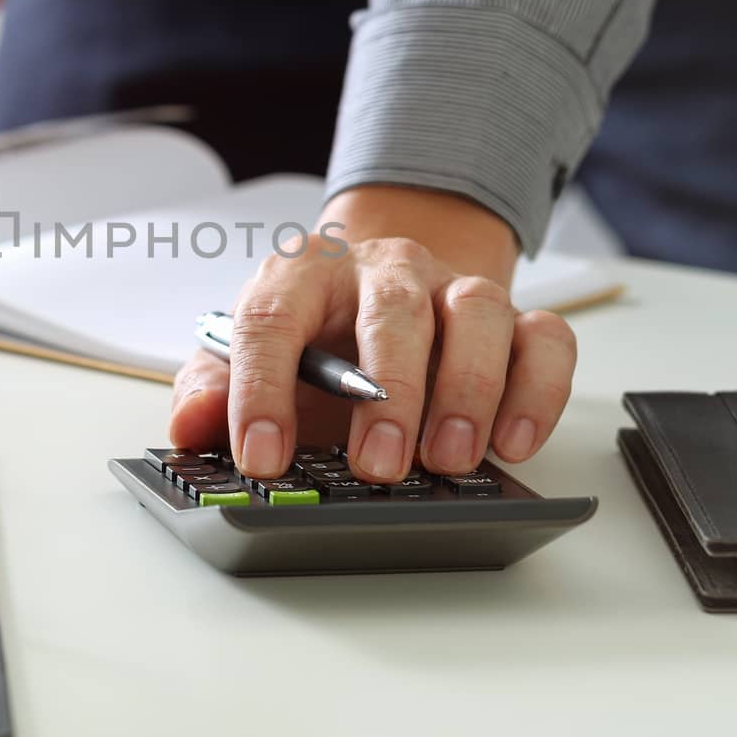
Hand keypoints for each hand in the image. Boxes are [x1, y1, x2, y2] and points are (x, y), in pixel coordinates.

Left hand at [168, 186, 577, 480]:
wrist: (377, 287)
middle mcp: (385, 270)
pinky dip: (535, 390)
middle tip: (377, 467)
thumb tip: (192, 425)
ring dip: (467, 389)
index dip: (261, 390)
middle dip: (388, 394)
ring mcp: (454, 289)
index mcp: (302, 273)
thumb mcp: (245, 356)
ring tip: (449, 459)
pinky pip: (544, 340)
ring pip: (477, 313)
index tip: (261, 458)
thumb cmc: (311, 335)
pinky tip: (511, 442)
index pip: (271, 319)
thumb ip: (212, 389)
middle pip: (392, 311)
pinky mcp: (515, 318)